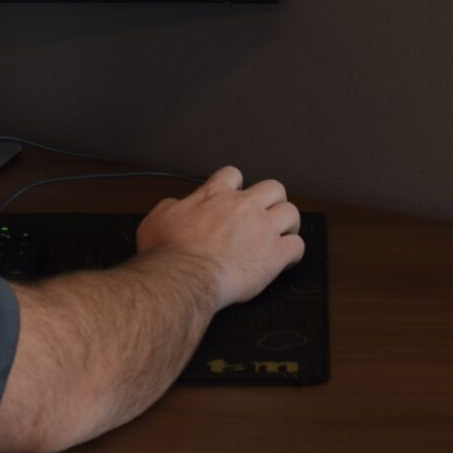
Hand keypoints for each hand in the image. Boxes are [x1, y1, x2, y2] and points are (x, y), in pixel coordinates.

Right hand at [136, 165, 303, 309]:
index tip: (235, 196)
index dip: (237, 185)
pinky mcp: (274, 255)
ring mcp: (262, 229)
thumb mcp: (155, 220)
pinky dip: (294, 253)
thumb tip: (176, 206)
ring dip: (288, 223)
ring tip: (282, 235)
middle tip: (266, 214)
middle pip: (273, 187)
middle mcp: (243, 207)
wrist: (184, 278)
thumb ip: (171, 208)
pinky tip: (286, 260)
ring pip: (291, 212)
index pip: (233, 174)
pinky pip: (297, 246)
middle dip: (272, 199)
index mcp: (214, 195)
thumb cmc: (168, 254)